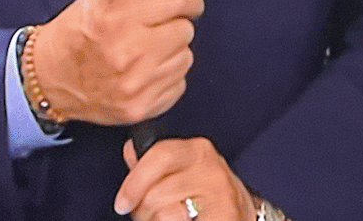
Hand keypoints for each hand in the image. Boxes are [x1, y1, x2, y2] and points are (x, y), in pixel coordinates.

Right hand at [33, 0, 203, 125]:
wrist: (47, 82)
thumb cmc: (70, 38)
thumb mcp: (98, 0)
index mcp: (118, 21)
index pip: (178, 1)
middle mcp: (130, 54)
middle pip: (185, 30)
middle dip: (174, 24)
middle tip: (154, 27)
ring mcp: (136, 85)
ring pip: (185, 58)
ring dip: (172, 52)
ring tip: (146, 50)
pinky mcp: (141, 108)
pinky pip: (179, 84)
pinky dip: (167, 77)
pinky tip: (145, 71)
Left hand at [115, 137, 254, 220]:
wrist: (239, 216)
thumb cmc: (206, 197)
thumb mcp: (181, 173)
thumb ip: (154, 163)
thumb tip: (131, 149)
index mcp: (198, 150)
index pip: (160, 155)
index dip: (134, 182)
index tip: (123, 202)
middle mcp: (211, 167)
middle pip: (157, 190)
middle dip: (145, 209)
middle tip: (149, 216)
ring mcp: (220, 192)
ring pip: (167, 211)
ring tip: (171, 220)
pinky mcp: (224, 213)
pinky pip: (180, 220)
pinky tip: (187, 220)